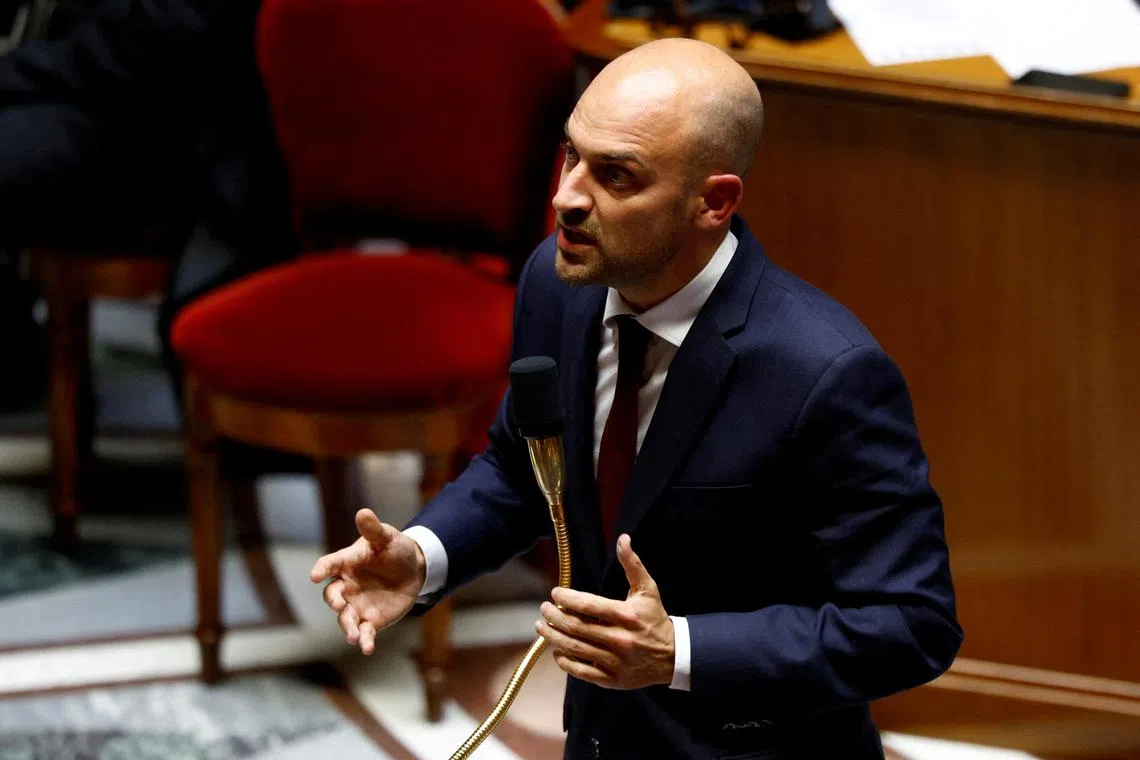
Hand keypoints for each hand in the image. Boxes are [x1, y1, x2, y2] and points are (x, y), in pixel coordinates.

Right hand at [310, 508, 425, 654]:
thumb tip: (363, 512)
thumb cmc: (395, 549)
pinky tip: (367, 648)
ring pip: (345, 618)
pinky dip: (364, 641)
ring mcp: (358, 604)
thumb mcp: (387, 537)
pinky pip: (364, 632)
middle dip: (334, 601)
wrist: (414, 569)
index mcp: (348, 562)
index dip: (322, 569)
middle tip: (341, 605)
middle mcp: (348, 585)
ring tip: (353, 635)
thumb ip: (374, 529)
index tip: (315, 575)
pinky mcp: (371, 620)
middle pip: (333, 595)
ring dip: (347, 627)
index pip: (330, 564)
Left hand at [536, 534, 674, 689]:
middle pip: (576, 627)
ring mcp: (614, 661)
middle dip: (554, 617)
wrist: (672, 656)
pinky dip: (564, 661)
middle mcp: (619, 639)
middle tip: (543, 609)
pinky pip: (580, 671)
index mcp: (626, 616)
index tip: (555, 593)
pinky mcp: (611, 679)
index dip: (566, 599)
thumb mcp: (647, 590)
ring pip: (574, 648)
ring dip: (553, 637)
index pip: (588, 605)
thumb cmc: (655, 619)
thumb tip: (623, 539)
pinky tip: (557, 650)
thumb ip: (632, 564)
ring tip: (541, 626)